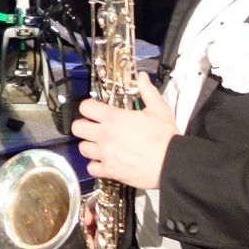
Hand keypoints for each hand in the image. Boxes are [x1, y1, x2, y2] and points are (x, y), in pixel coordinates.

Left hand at [73, 74, 175, 190]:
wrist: (171, 163)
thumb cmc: (165, 138)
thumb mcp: (159, 108)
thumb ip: (147, 91)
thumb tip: (142, 77)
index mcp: (114, 118)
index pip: (85, 107)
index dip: (88, 106)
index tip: (94, 109)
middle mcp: (105, 135)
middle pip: (77, 128)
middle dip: (83, 125)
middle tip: (92, 127)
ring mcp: (105, 154)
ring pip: (82, 149)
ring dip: (89, 146)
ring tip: (98, 145)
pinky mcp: (110, 171)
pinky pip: (91, 169)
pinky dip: (95, 166)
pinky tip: (104, 162)